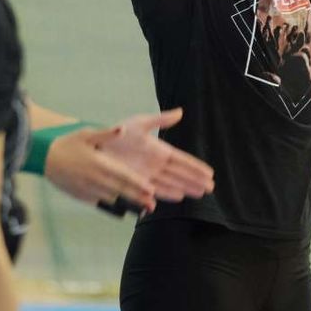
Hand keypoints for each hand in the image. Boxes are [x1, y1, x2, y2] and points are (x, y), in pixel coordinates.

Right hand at [43, 124, 156, 211]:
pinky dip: (111, 203)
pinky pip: (99, 202)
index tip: (151, 190)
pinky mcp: (82, 196)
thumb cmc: (67, 144)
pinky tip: (119, 205)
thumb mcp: (86, 134)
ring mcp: (88, 190)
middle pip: (120, 191)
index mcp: (100, 164)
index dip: (138, 184)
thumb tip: (122, 129)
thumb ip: (106, 134)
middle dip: (137, 198)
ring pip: (111, 198)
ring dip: (126, 202)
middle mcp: (96, 180)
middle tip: (151, 204)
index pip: (123, 176)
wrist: (44, 158)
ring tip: (141, 207)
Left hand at [94, 108, 214, 202]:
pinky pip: (155, 191)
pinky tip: (177, 197)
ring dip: (185, 188)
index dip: (196, 167)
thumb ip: (160, 120)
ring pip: (171, 184)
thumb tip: (180, 112)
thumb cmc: (120, 132)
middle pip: (180, 175)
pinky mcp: (137, 183)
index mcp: (160, 150)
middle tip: (210, 188)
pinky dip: (167, 194)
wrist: (99, 146)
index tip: (210, 173)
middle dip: (195, 181)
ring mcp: (148, 175)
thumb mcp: (140, 123)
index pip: (183, 160)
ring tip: (198, 193)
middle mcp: (157, 164)